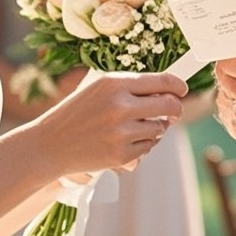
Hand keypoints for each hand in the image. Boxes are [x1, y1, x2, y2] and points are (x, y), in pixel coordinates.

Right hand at [37, 71, 186, 175]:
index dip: (178, 85)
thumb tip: (167, 90)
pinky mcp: (121, 155)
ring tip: (136, 126)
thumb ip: (131, 86)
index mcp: (115, 83)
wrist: (51, 144)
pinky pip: (148, 147)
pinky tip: (126, 140)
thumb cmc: (77, 111)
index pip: (162, 81)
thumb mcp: (99, 87)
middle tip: (173, 111)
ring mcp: (122, 132)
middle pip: (168, 106)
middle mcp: (121, 106)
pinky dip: (143, 144)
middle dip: (175, 108)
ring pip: (159, 128)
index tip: (183, 90)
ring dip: (156, 127)